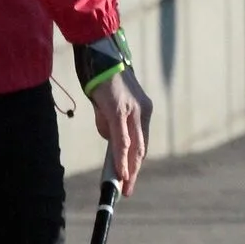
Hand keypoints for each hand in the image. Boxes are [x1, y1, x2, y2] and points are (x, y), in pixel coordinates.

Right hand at [88, 67, 151, 194]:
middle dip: (134, 171)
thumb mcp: (109, 104)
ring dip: (128, 168)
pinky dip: (121, 157)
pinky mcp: (119, 109)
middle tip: (127, 190)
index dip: (136, 162)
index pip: (141, 143)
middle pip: (141, 148)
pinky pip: (122, 139)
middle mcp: (143, 112)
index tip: (130, 178)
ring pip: (133, 147)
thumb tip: (110, 140)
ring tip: (124, 185)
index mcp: (143, 111)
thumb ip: (111, 123)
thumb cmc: (104, 79)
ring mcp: (132, 111)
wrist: (100, 54)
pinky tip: (120, 170)